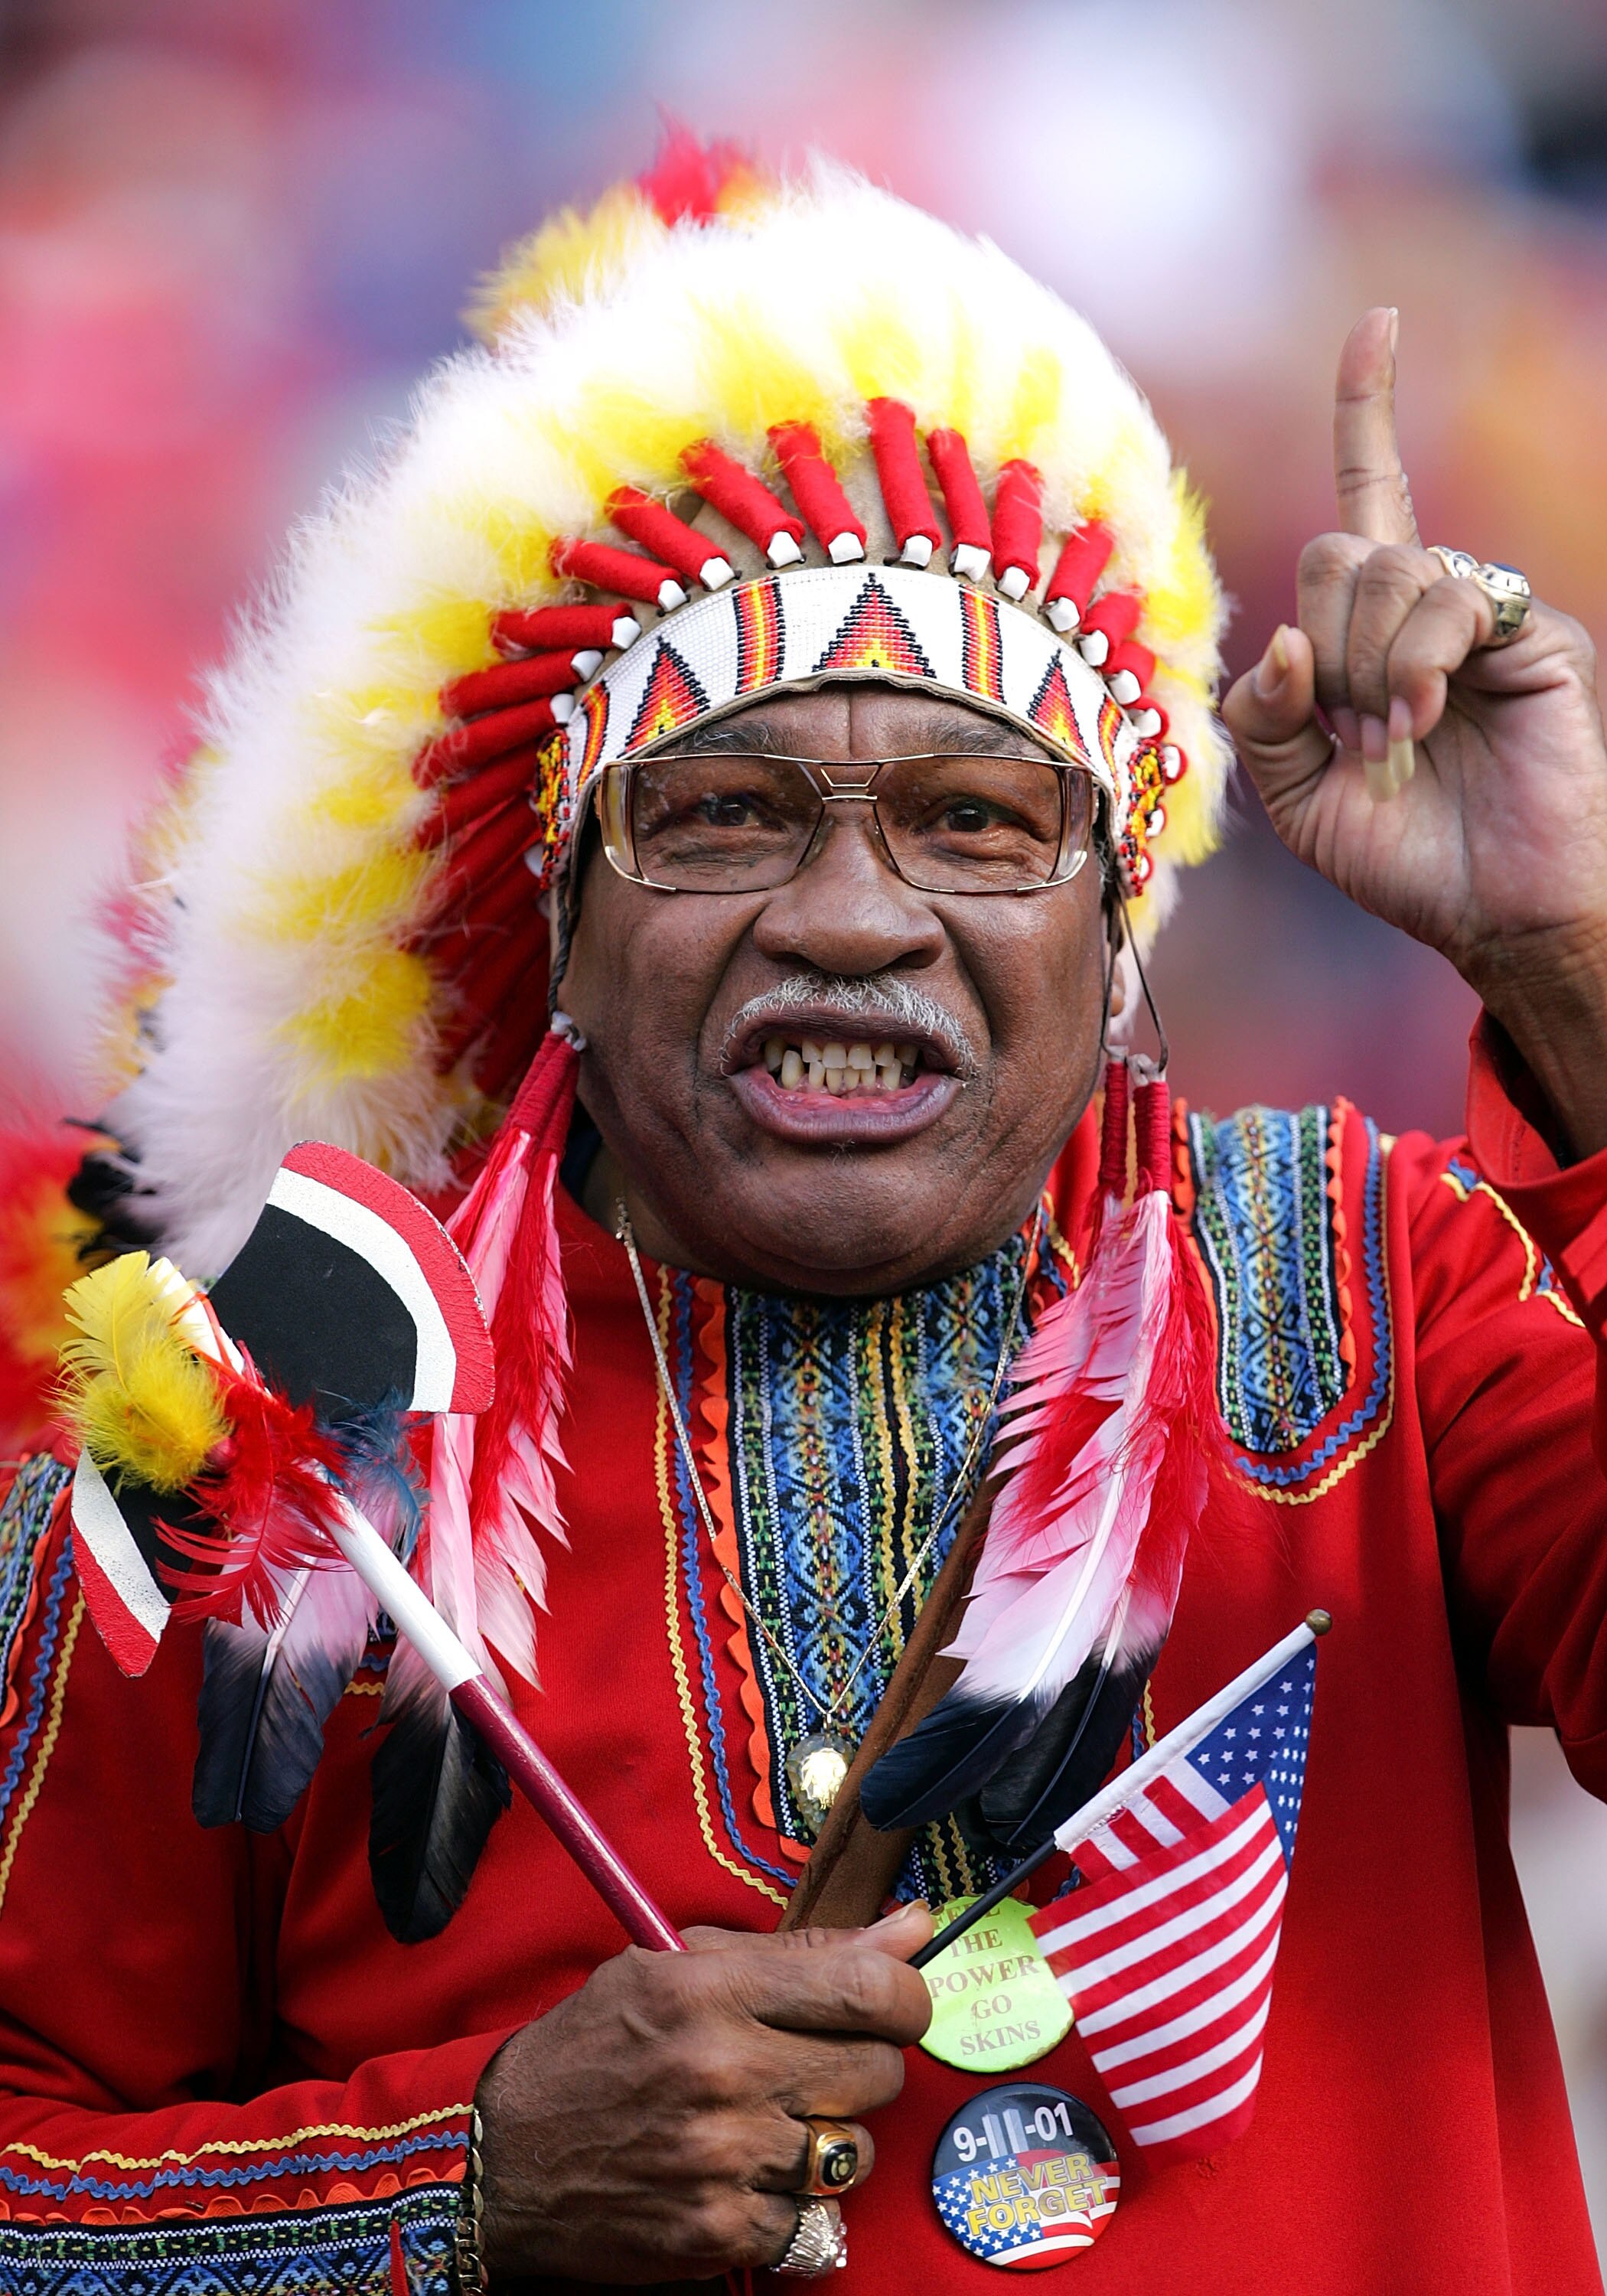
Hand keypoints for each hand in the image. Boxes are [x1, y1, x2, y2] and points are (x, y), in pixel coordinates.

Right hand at [475, 1902, 932, 2283]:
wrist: (504, 2157)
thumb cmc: (595, 2048)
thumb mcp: (678, 1965)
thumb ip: (800, 1951)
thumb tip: (909, 1928)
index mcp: (713, 1991)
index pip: (871, 1988)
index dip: (905, 1996)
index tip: (894, 2002)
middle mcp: (724, 2072)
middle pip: (879, 2071)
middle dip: (864, 2064)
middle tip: (815, 2063)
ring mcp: (724, 2159)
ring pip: (855, 2151)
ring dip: (830, 2138)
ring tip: (775, 2122)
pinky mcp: (719, 2231)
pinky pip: (815, 2221)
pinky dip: (793, 2203)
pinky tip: (748, 2175)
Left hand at [1222, 307, 1606, 1155]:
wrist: (1494, 911)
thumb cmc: (1403, 856)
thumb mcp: (1295, 797)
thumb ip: (1262, 718)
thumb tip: (1277, 640)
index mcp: (1373, 631)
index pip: (1368, 497)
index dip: (1369, 411)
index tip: (1381, 325)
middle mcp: (1432, 606)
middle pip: (1339, 551)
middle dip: (1322, 648)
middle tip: (1355, 733)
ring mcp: (1487, 616)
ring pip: (1387, 572)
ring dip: (1365, 671)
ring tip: (1396, 740)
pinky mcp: (1534, 636)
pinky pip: (1447, 602)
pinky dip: (1413, 664)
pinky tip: (1423, 718)